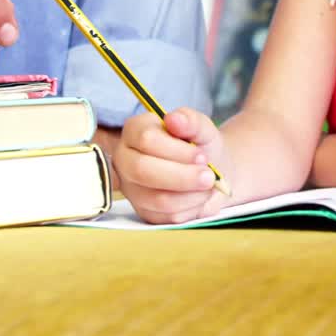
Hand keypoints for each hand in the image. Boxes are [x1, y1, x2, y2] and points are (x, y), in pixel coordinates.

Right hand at [114, 107, 228, 223]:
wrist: (211, 172)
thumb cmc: (201, 146)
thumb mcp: (202, 128)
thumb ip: (190, 121)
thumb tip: (173, 119)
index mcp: (135, 131)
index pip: (146, 139)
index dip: (178, 150)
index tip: (202, 155)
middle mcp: (125, 159)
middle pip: (142, 170)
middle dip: (182, 176)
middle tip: (210, 176)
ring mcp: (131, 187)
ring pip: (156, 198)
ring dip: (191, 193)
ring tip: (208, 184)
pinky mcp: (143, 211)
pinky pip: (166, 215)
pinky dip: (190, 207)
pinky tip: (199, 196)